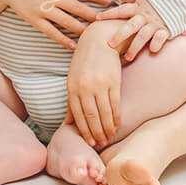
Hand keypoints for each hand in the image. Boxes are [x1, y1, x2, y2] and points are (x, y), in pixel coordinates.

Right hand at [1, 0, 136, 50]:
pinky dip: (64, 40)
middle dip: (95, 15)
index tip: (111, 2)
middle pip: (79, 8)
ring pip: (68, 22)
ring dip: (83, 29)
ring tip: (94, 35)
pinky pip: (52, 32)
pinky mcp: (35, 19)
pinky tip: (74, 46)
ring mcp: (44, 9)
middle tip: (108, 22)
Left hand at [64, 32, 121, 146]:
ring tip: (110, 138)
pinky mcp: (112, 81)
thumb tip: (68, 122)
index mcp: (72, 88)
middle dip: (96, 133)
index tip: (90, 142)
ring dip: (108, 128)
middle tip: (101, 144)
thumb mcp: (73, 80)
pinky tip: (117, 125)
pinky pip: (115, 104)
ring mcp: (99, 85)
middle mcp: (84, 88)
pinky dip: (116, 117)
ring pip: (104, 113)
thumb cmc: (84, 62)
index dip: (85, 131)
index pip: (78, 116)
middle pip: (91, 117)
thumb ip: (71, 101)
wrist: (99, 40)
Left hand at [94, 0, 170, 61]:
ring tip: (128, 58)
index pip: (121, 10)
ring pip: (143, 35)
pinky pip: (162, 37)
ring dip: (135, 47)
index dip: (109, 14)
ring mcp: (156, 23)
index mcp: (138, 7)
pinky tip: (152, 51)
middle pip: (130, 26)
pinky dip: (157, 43)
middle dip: (120, 35)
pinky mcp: (168, 28)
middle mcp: (145, 16)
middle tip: (110, 44)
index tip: (97, 18)